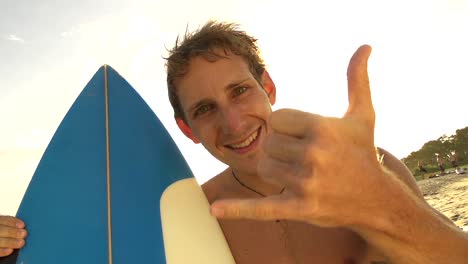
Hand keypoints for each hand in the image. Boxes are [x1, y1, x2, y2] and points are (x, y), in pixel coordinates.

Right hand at [0, 215, 26, 256]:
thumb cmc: (7, 232)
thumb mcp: (6, 227)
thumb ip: (12, 226)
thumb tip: (24, 227)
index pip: (3, 220)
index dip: (13, 222)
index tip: (23, 225)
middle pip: (1, 230)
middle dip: (13, 232)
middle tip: (24, 234)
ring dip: (10, 242)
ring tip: (21, 243)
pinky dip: (2, 251)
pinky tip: (10, 250)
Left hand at [211, 45, 391, 228]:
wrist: (377, 199)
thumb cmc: (363, 152)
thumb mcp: (362, 114)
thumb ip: (357, 79)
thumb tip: (364, 46)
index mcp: (320, 128)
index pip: (275, 119)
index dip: (285, 127)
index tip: (302, 135)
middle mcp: (312, 154)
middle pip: (268, 142)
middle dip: (282, 148)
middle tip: (305, 158)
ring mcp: (305, 182)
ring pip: (264, 167)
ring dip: (276, 170)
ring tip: (301, 174)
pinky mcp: (300, 207)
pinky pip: (261, 207)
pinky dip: (237, 209)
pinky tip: (215, 210)